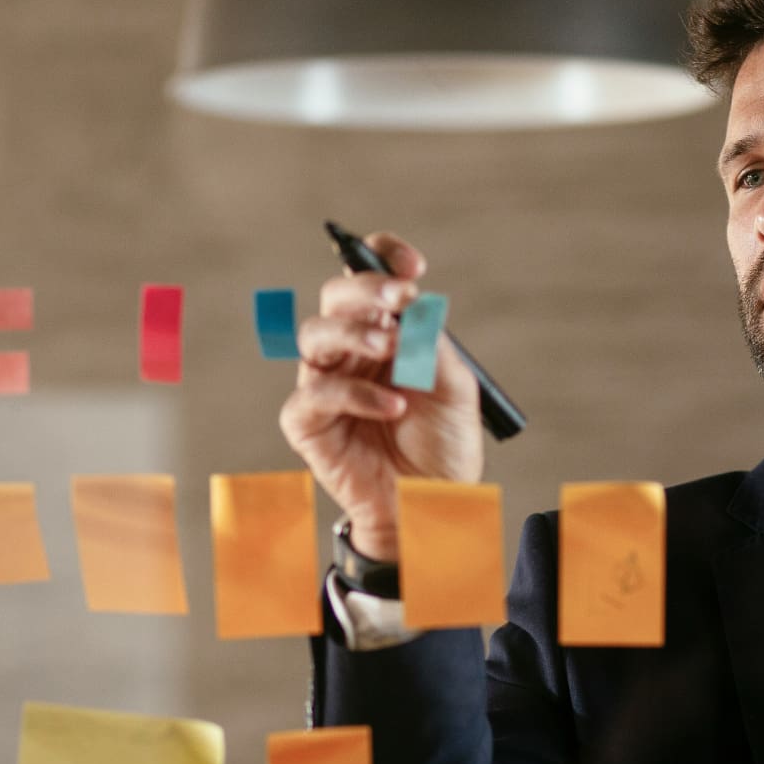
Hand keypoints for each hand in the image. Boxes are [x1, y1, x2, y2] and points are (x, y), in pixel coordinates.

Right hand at [278, 233, 483, 559]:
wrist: (433, 504)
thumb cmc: (443, 445)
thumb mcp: (455, 388)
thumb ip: (432, 344)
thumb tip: (414, 305)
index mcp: (386, 333)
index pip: (371, 279)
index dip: (383, 259)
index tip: (413, 266)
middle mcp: (350, 352)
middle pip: (336, 297)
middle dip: (367, 290)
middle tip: (400, 300)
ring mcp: (325, 384)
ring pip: (315, 335)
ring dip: (355, 334)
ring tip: (393, 348)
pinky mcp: (308, 424)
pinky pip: (315, 395)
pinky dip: (355, 395)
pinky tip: (392, 408)